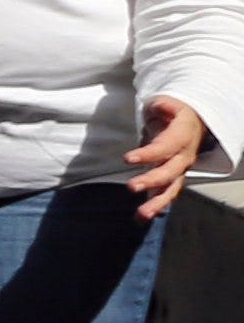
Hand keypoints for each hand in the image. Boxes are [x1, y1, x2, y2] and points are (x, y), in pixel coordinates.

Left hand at [128, 97, 211, 221]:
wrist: (193, 124)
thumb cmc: (175, 114)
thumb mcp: (169, 104)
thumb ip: (163, 105)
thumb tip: (158, 106)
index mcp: (182, 138)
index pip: (165, 147)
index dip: (148, 154)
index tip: (128, 158)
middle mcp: (183, 157)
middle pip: (170, 172)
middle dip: (152, 181)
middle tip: (132, 187)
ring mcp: (179, 170)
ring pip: (171, 189)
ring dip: (156, 203)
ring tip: (141, 215)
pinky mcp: (172, 178)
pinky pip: (166, 194)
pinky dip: (155, 206)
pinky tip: (141, 218)